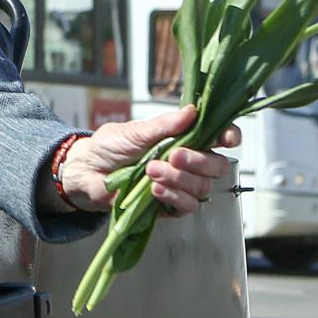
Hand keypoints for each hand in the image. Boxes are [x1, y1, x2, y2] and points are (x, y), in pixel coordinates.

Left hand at [60, 106, 240, 215]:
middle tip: (173, 156)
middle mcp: (187, 161)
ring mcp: (180, 184)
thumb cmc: (111, 146)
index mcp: (183, 137)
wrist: (88, 171)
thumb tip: (191, 111)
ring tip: (151, 170)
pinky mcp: (169, 204)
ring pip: (202, 188)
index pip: (218, 137)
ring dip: (178, 179)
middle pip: (216, 166)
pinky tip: (154, 189)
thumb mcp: (136, 131)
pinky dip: (172, 196)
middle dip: (199, 161)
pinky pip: (186, 206)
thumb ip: (165, 125)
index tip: (227, 139)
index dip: (228, 136)